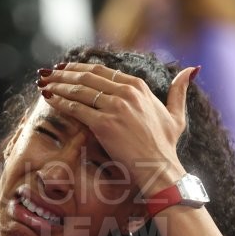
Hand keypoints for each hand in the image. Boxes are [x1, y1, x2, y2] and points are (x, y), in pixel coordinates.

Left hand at [37, 62, 196, 194]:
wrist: (160, 168)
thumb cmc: (166, 145)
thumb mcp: (176, 114)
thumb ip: (179, 90)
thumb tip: (191, 69)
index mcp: (138, 86)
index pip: (102, 70)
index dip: (80, 68)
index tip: (66, 68)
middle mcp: (126, 92)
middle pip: (87, 76)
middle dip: (63, 73)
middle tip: (47, 73)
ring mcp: (115, 107)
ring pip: (79, 89)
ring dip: (58, 84)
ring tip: (43, 83)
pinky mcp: (104, 123)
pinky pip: (76, 108)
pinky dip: (60, 101)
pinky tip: (49, 99)